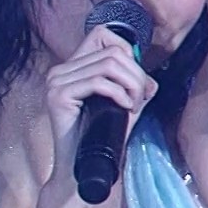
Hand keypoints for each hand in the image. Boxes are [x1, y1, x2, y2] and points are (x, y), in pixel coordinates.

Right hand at [38, 24, 157, 207]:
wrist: (80, 172)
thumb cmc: (99, 141)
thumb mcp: (121, 107)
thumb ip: (134, 88)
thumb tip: (151, 80)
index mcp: (71, 68)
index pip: (102, 35)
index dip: (126, 51)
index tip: (134, 80)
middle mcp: (59, 71)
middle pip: (112, 51)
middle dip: (136, 74)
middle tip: (140, 100)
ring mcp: (55, 82)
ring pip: (108, 64)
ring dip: (131, 84)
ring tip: (134, 106)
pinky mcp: (58, 96)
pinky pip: (99, 82)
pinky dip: (120, 94)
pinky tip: (126, 109)